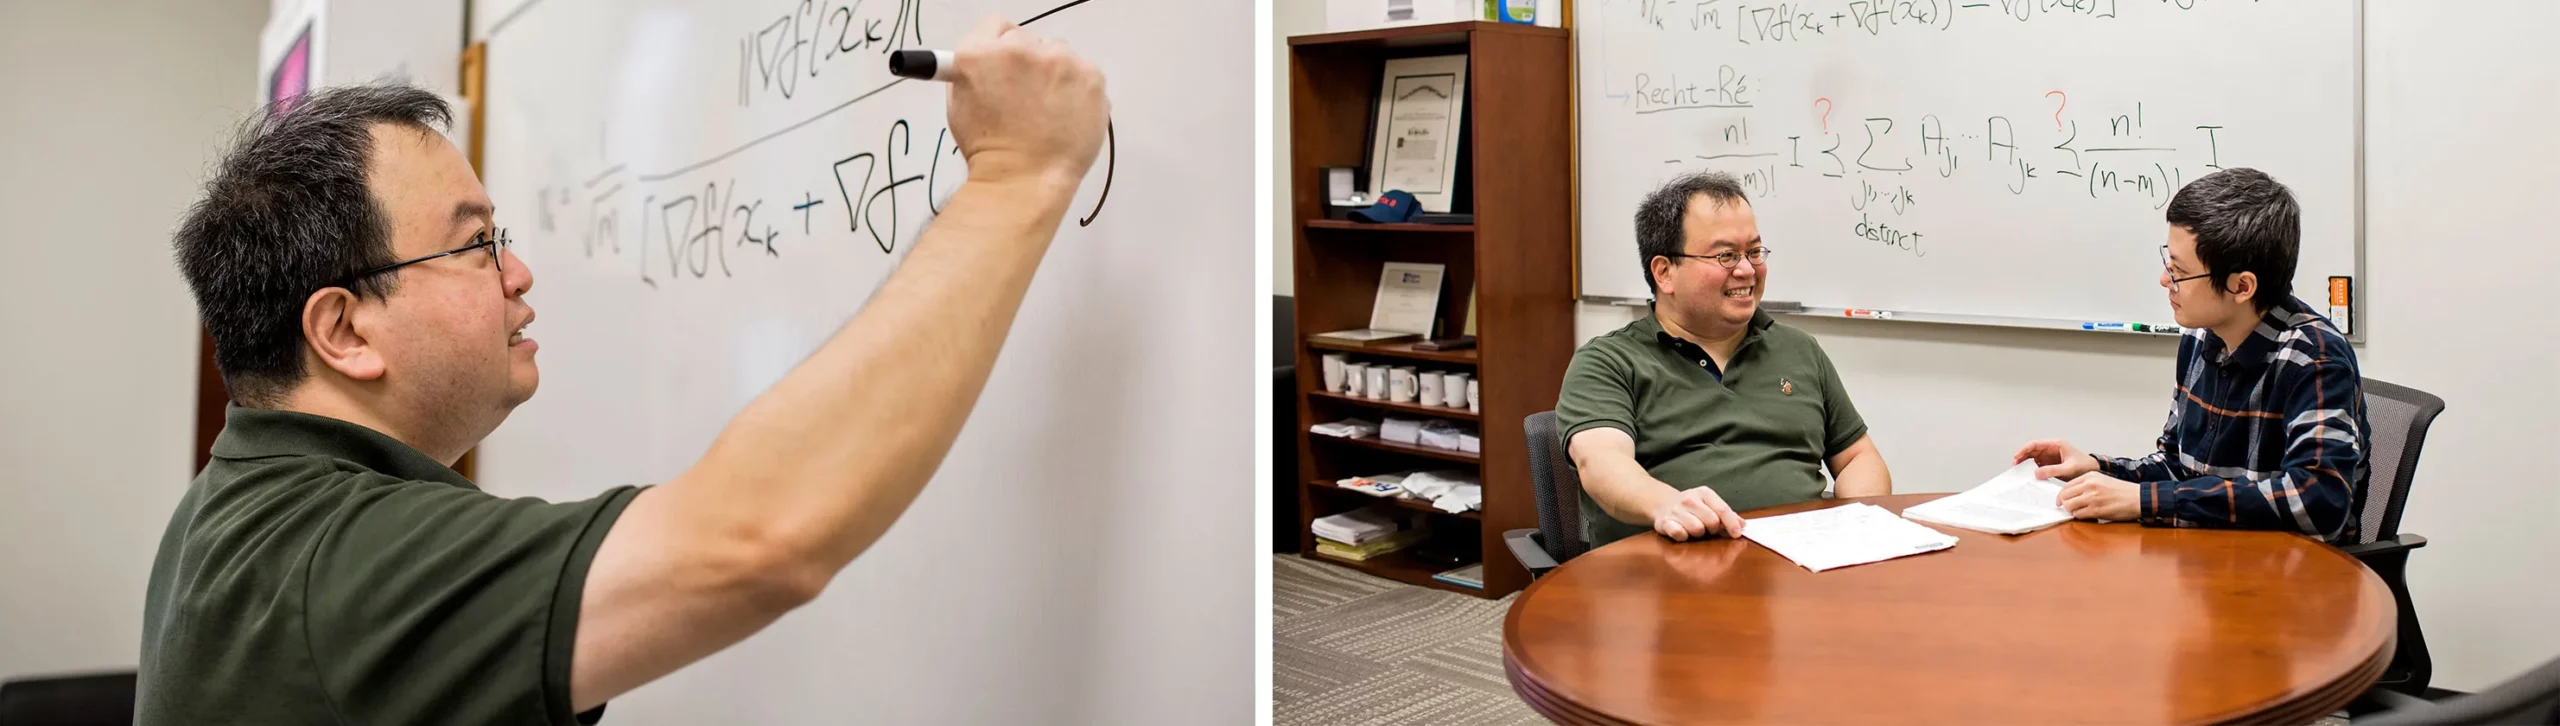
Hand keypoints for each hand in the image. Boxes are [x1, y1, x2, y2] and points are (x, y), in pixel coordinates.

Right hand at [944, 15, 1109, 188]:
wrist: (1022, 181)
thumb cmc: (991, 151)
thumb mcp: (960, 102)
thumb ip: (973, 69)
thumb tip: (986, 56)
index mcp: (979, 53)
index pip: (996, 26)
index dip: (1001, 47)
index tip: (1007, 64)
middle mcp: (1019, 50)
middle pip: (1029, 39)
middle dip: (1029, 65)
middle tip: (1026, 98)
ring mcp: (1058, 61)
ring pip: (1060, 54)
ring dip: (1056, 75)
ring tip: (1047, 111)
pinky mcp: (1090, 77)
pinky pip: (1084, 72)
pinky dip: (1078, 90)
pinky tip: (1066, 115)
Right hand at [1650, 486, 1745, 541]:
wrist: (1663, 504)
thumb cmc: (1692, 507)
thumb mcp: (1710, 504)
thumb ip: (1727, 514)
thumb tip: (1743, 524)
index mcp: (1704, 493)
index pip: (1723, 509)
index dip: (1732, 524)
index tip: (1737, 534)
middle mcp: (1690, 499)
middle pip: (1712, 522)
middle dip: (1713, 529)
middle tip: (1708, 528)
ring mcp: (1676, 510)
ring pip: (1697, 529)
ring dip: (1698, 534)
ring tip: (1694, 529)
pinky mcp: (1665, 522)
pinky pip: (1679, 534)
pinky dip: (1683, 536)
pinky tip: (1682, 532)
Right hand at [2013, 439, 2099, 480]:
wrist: (2093, 471)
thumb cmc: (2085, 466)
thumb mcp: (2069, 469)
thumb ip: (2053, 470)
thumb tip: (2037, 472)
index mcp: (2056, 444)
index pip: (2035, 444)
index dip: (2024, 449)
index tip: (2017, 456)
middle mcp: (2051, 449)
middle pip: (2031, 450)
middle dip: (2022, 456)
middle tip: (2015, 465)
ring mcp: (2050, 456)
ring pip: (2032, 457)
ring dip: (2025, 463)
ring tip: (2019, 470)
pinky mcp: (2050, 464)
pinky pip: (2037, 465)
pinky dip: (2031, 469)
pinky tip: (2028, 474)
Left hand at [2056, 472, 2140, 521]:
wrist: (2138, 498)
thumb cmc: (2122, 491)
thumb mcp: (2102, 480)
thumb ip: (2086, 484)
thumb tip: (2071, 494)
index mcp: (2090, 476)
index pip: (2066, 486)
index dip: (2061, 495)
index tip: (2061, 501)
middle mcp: (2089, 485)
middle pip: (2065, 496)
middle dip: (2064, 503)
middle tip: (2067, 508)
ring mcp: (2092, 498)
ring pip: (2069, 506)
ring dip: (2071, 511)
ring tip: (2078, 512)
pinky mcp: (2096, 510)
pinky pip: (2078, 515)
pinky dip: (2079, 517)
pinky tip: (2085, 516)